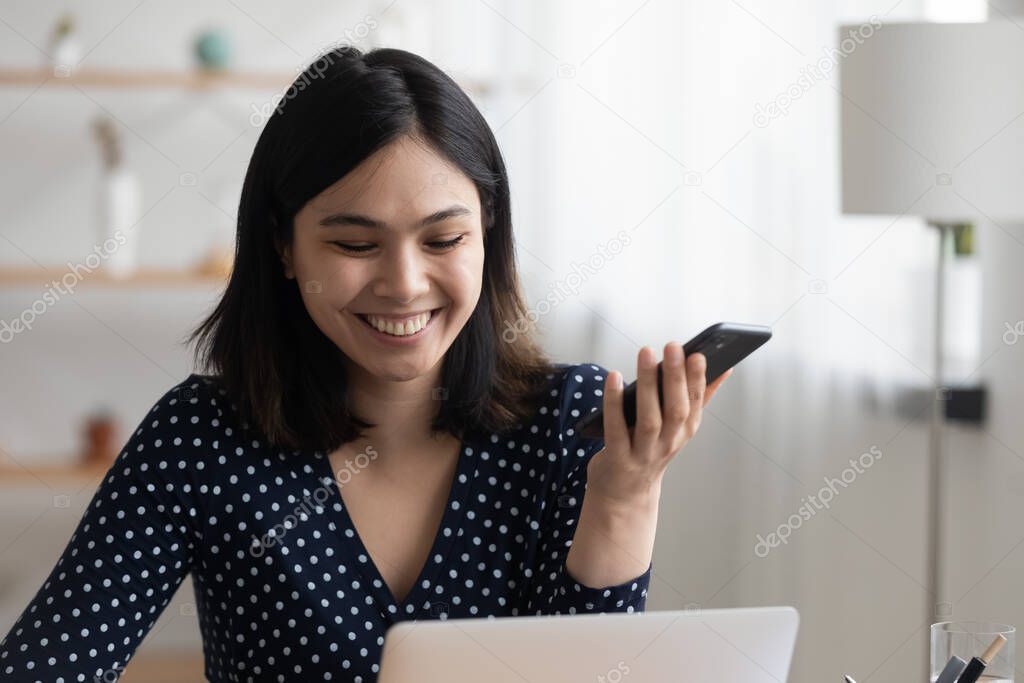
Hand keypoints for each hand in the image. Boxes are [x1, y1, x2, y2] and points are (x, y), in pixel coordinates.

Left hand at [585, 343, 732, 508]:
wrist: (624, 495)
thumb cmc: (649, 449)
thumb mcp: (677, 427)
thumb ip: (698, 398)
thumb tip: (724, 368)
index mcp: (684, 432)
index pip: (694, 403)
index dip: (697, 379)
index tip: (698, 353)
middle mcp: (668, 444)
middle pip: (675, 410)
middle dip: (676, 377)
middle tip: (673, 346)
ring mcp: (643, 453)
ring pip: (649, 418)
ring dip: (649, 384)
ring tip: (647, 353)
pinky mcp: (617, 458)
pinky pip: (616, 428)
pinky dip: (614, 402)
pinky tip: (614, 377)